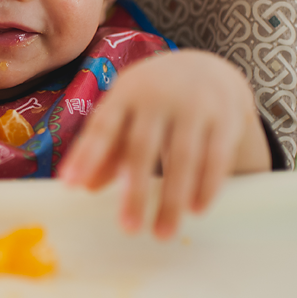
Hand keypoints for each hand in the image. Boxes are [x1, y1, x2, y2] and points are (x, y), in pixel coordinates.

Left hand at [58, 49, 269, 239]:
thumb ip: (107, 147)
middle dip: (135, 190)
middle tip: (128, 228)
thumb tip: (84, 187)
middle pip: (142, 146)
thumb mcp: (127, 111)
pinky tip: (196, 211)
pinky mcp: (225, 117)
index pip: (104, 126)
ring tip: (163, 233)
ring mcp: (195, 104)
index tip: (72, 187)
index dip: (87, 155)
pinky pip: (216, 156)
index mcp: (128, 92)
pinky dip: (207, 185)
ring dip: (172, 198)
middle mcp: (159, 95)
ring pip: (182, 156)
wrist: (207, 64)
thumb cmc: (154, 98)